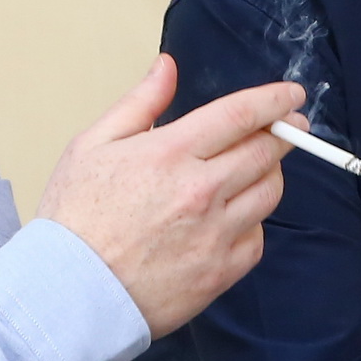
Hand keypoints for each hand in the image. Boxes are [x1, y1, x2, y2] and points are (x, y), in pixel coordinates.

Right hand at [38, 58, 303, 337]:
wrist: (68, 294)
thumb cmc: (74, 219)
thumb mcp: (92, 145)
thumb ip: (139, 103)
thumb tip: (168, 67)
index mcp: (170, 153)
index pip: (241, 115)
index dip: (274, 100)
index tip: (292, 94)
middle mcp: (201, 191)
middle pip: (266, 151)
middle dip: (284, 133)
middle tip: (290, 126)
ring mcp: (215, 234)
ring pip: (269, 193)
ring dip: (270, 173)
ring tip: (255, 168)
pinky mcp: (220, 272)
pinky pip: (257, 238)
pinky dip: (252, 223)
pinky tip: (233, 217)